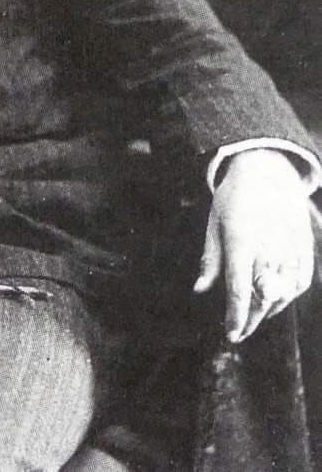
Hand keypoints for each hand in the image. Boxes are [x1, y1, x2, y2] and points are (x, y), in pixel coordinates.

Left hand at [194, 149, 313, 341]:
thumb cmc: (234, 198)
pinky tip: (274, 300)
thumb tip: (200, 289)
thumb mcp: (214, 223)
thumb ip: (210, 259)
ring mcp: (290, 247)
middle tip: (238, 332)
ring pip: (283, 294)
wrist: (268, 170)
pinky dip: (288, 295)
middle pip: (262, 297)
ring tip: (253, 316)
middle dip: (251, 320)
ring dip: (268, 310)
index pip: (239, 289)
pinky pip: (300, 282)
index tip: (231, 335)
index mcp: (241, 240)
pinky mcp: (305, 247)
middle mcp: (269, 247)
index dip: (236, 317)